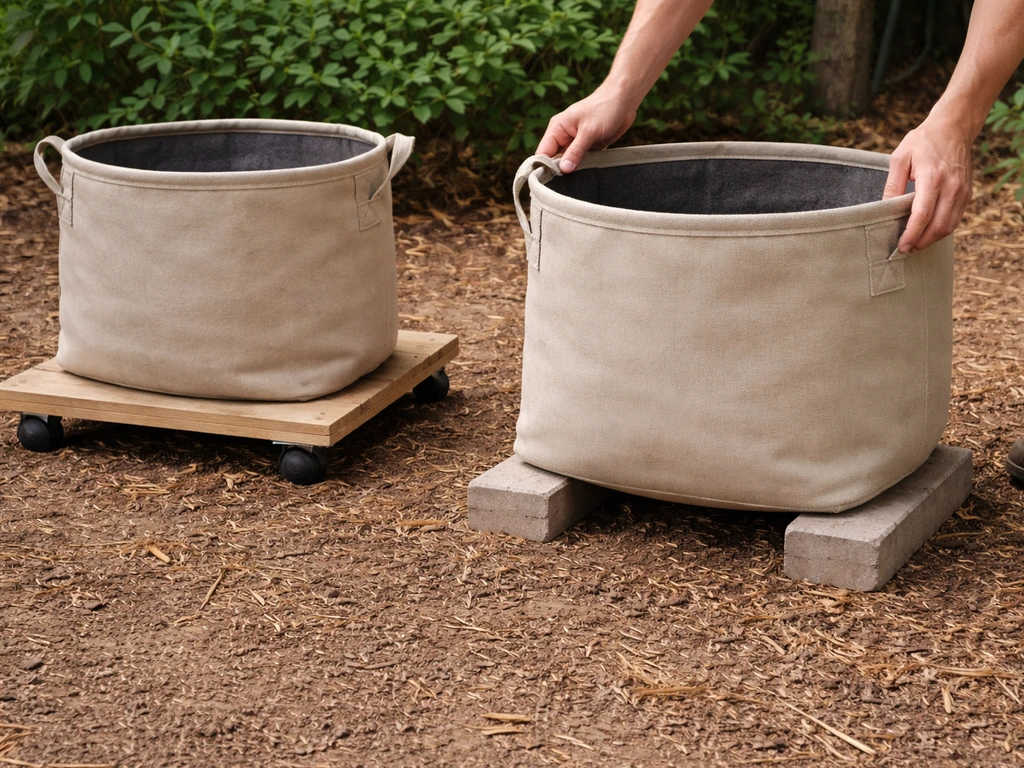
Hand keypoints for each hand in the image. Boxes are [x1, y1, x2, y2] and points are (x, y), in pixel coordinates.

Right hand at [537, 85, 637, 172]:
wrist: (624, 100)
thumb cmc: (604, 108)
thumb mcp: (589, 131)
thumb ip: (576, 151)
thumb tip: (563, 170)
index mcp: (557, 129)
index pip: (543, 153)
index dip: (544, 167)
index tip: (551, 182)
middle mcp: (564, 137)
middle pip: (555, 161)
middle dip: (560, 172)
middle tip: (566, 186)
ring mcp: (576, 143)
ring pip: (569, 164)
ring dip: (574, 172)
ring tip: (579, 182)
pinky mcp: (588, 148)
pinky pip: (582, 163)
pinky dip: (585, 169)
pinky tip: (588, 176)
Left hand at [882, 113, 972, 252]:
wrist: (954, 127)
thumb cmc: (923, 141)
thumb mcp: (900, 158)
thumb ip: (893, 185)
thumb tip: (885, 210)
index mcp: (932, 177)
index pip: (923, 214)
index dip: (912, 234)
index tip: (901, 246)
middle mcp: (951, 186)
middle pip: (938, 226)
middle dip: (921, 242)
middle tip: (905, 250)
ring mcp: (962, 191)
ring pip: (950, 226)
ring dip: (932, 239)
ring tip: (915, 244)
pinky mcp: (967, 193)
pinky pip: (956, 219)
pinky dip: (942, 230)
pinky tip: (928, 232)